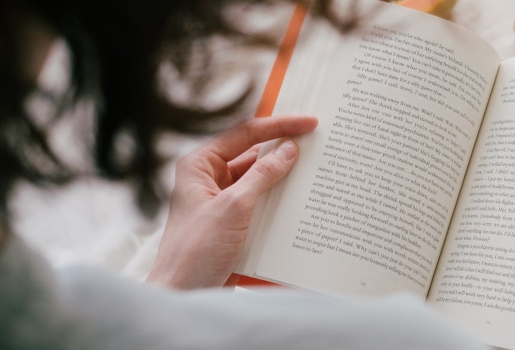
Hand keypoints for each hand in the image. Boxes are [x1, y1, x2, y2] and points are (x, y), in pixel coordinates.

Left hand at [146, 115, 317, 288]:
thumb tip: (289, 150)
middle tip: (316, 141)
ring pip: (259, 179)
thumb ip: (262, 175)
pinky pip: (261, 202)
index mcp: (199, 165)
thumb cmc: (195, 251)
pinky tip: (302, 200)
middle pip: (252, 154)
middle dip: (283, 149)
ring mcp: (221, 201)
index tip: (308, 123)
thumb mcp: (234, 207)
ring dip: (284, 177)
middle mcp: (209, 179)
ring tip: (315, 169)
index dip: (278, 126)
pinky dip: (280, 200)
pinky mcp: (233, 222)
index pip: (243, 134)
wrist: (183, 294)